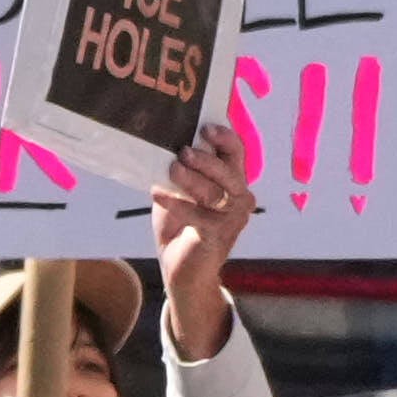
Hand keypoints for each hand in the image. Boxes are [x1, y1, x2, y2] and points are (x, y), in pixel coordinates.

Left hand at [150, 112, 253, 357]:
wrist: (182, 269)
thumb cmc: (180, 226)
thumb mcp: (177, 193)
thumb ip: (177, 172)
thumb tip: (160, 146)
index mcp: (232, 183)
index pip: (237, 155)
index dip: (226, 139)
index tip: (207, 127)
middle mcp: (239, 199)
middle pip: (231, 172)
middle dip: (208, 159)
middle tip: (183, 150)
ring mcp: (232, 219)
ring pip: (218, 193)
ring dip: (193, 179)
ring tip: (172, 168)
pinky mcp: (217, 236)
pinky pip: (199, 216)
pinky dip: (178, 204)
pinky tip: (157, 194)